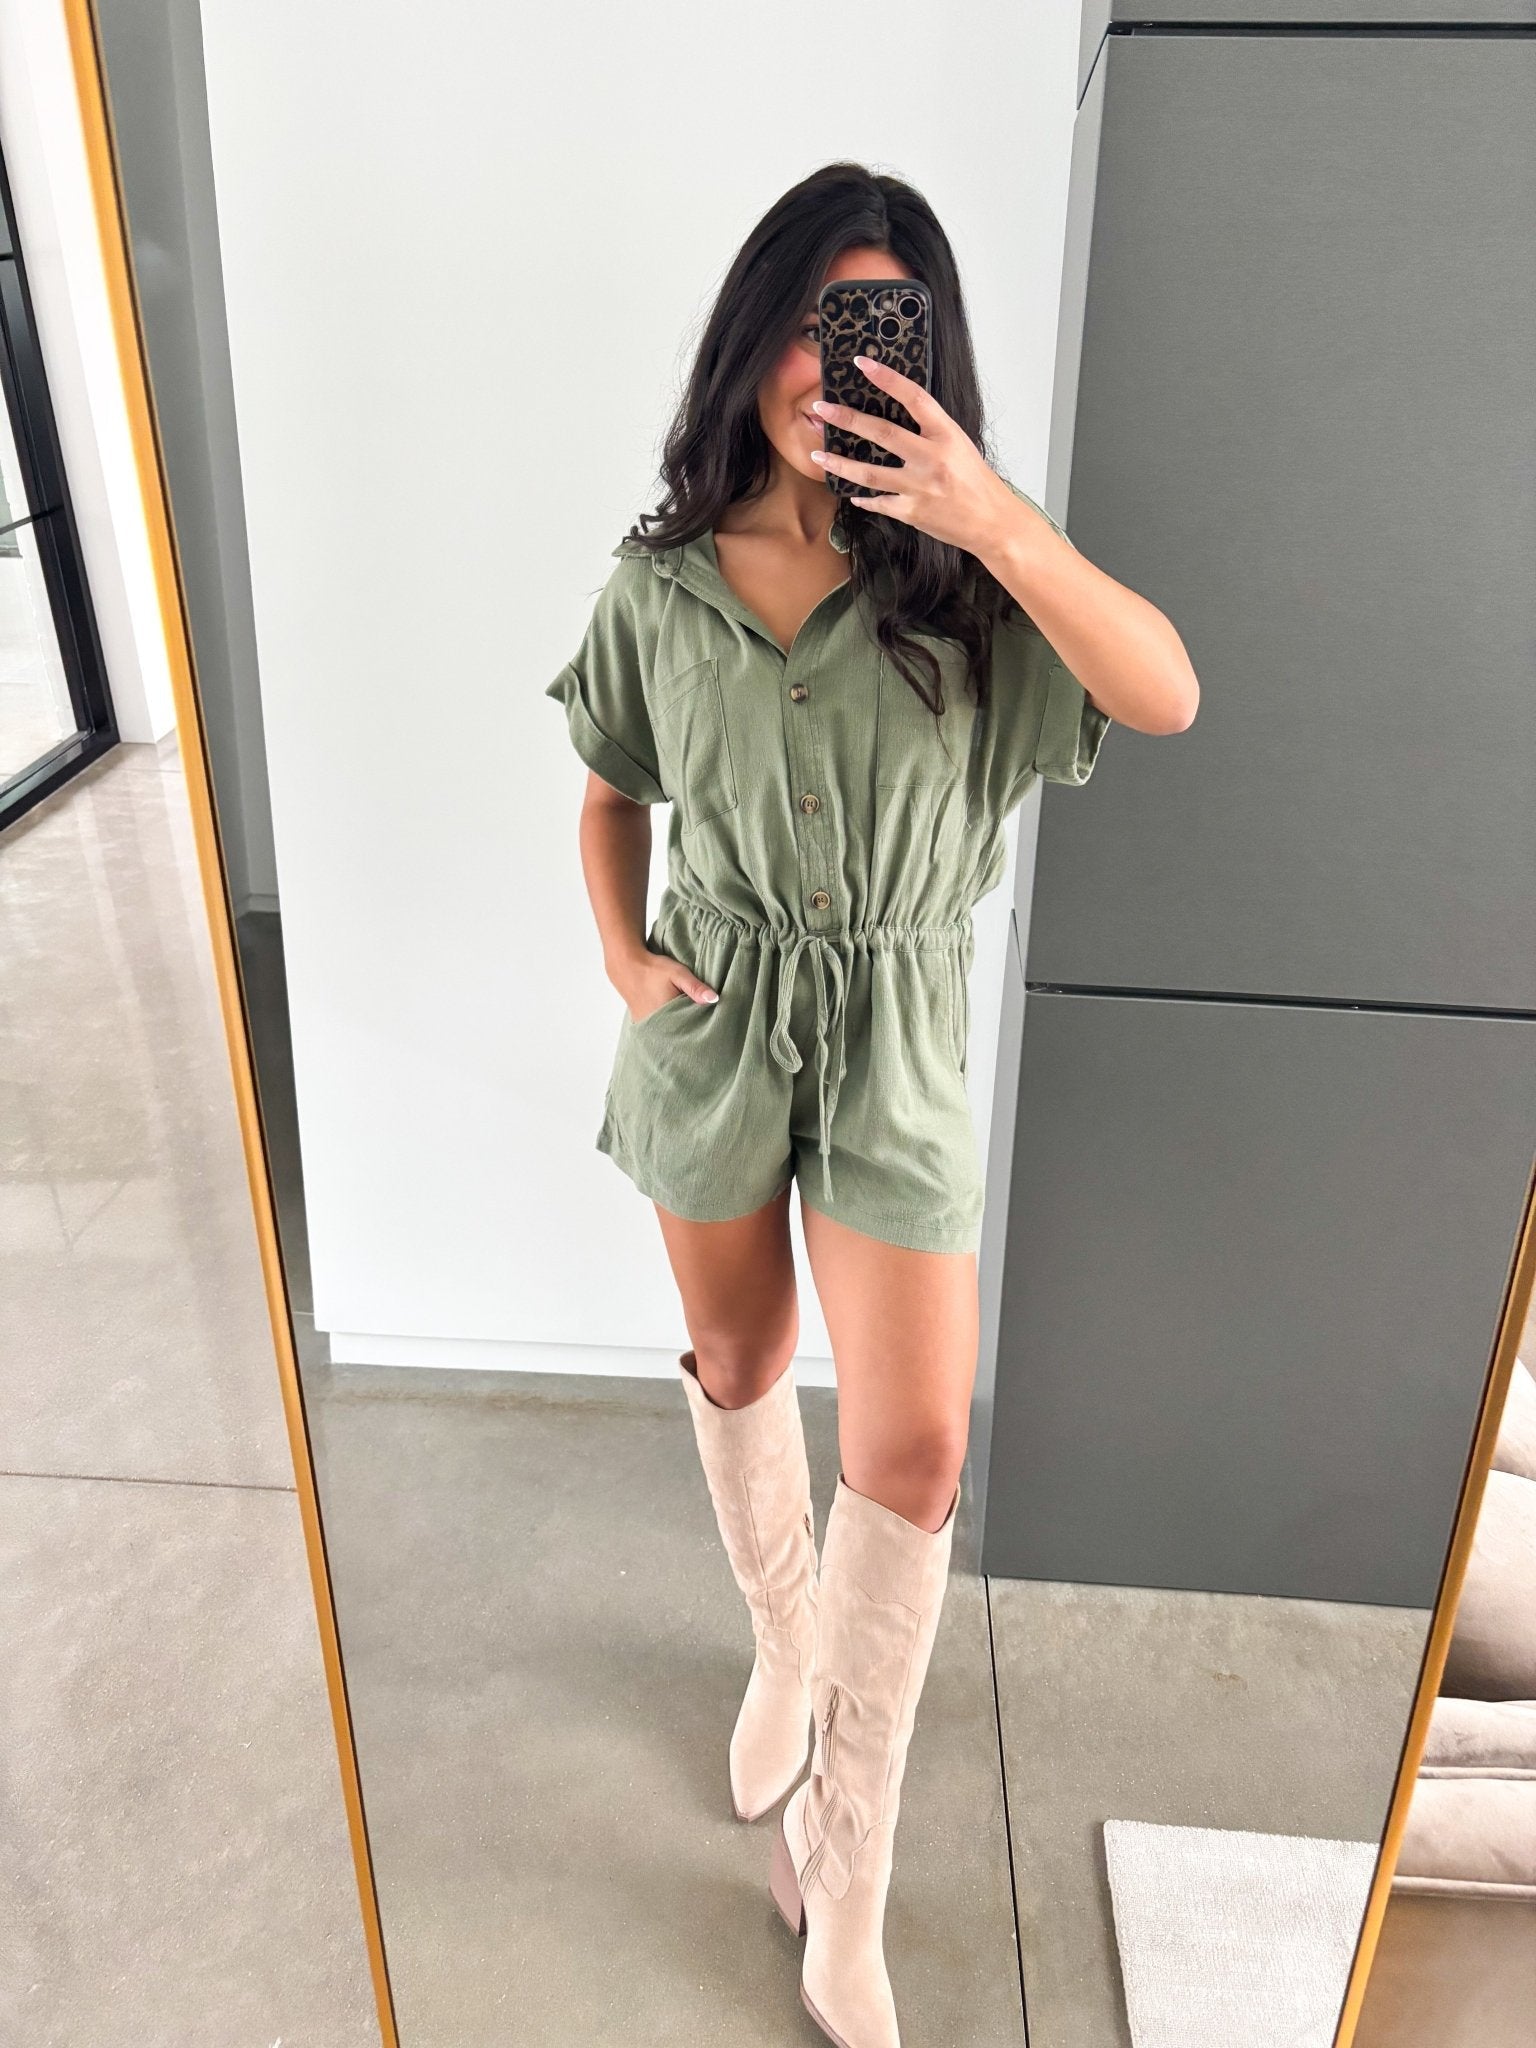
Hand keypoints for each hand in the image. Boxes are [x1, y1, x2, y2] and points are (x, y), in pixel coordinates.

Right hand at [612, 946, 718, 1023]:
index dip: (700, 1028)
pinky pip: (657, 1029)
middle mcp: (655, 1025)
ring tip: (688, 1024)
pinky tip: (672, 1020)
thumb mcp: (678, 974)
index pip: (689, 1031)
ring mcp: (646, 1025)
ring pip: (667, 1032)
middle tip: (702, 1028)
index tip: (710, 1027)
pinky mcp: (641, 1022)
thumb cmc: (654, 969)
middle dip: (690, 1031)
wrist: (627, 966)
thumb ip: (696, 987)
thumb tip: (715, 999)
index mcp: (668, 1017)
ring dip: (677, 1029)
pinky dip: (666, 1026)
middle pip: (678, 1034)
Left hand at [810, 355, 1023, 558]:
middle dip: (847, 419)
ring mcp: (919, 487)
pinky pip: (878, 502)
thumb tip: (899, 415)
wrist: (992, 522)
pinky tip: (850, 492)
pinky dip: (863, 496)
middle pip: (881, 433)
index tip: (863, 363)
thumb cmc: (977, 483)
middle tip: (821, 407)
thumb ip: (931, 431)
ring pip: (869, 472)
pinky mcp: (912, 512)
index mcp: (946, 435)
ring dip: (839, 463)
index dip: (887, 378)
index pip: (913, 397)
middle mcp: (931, 458)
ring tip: (818, 454)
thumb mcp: (960, 446)